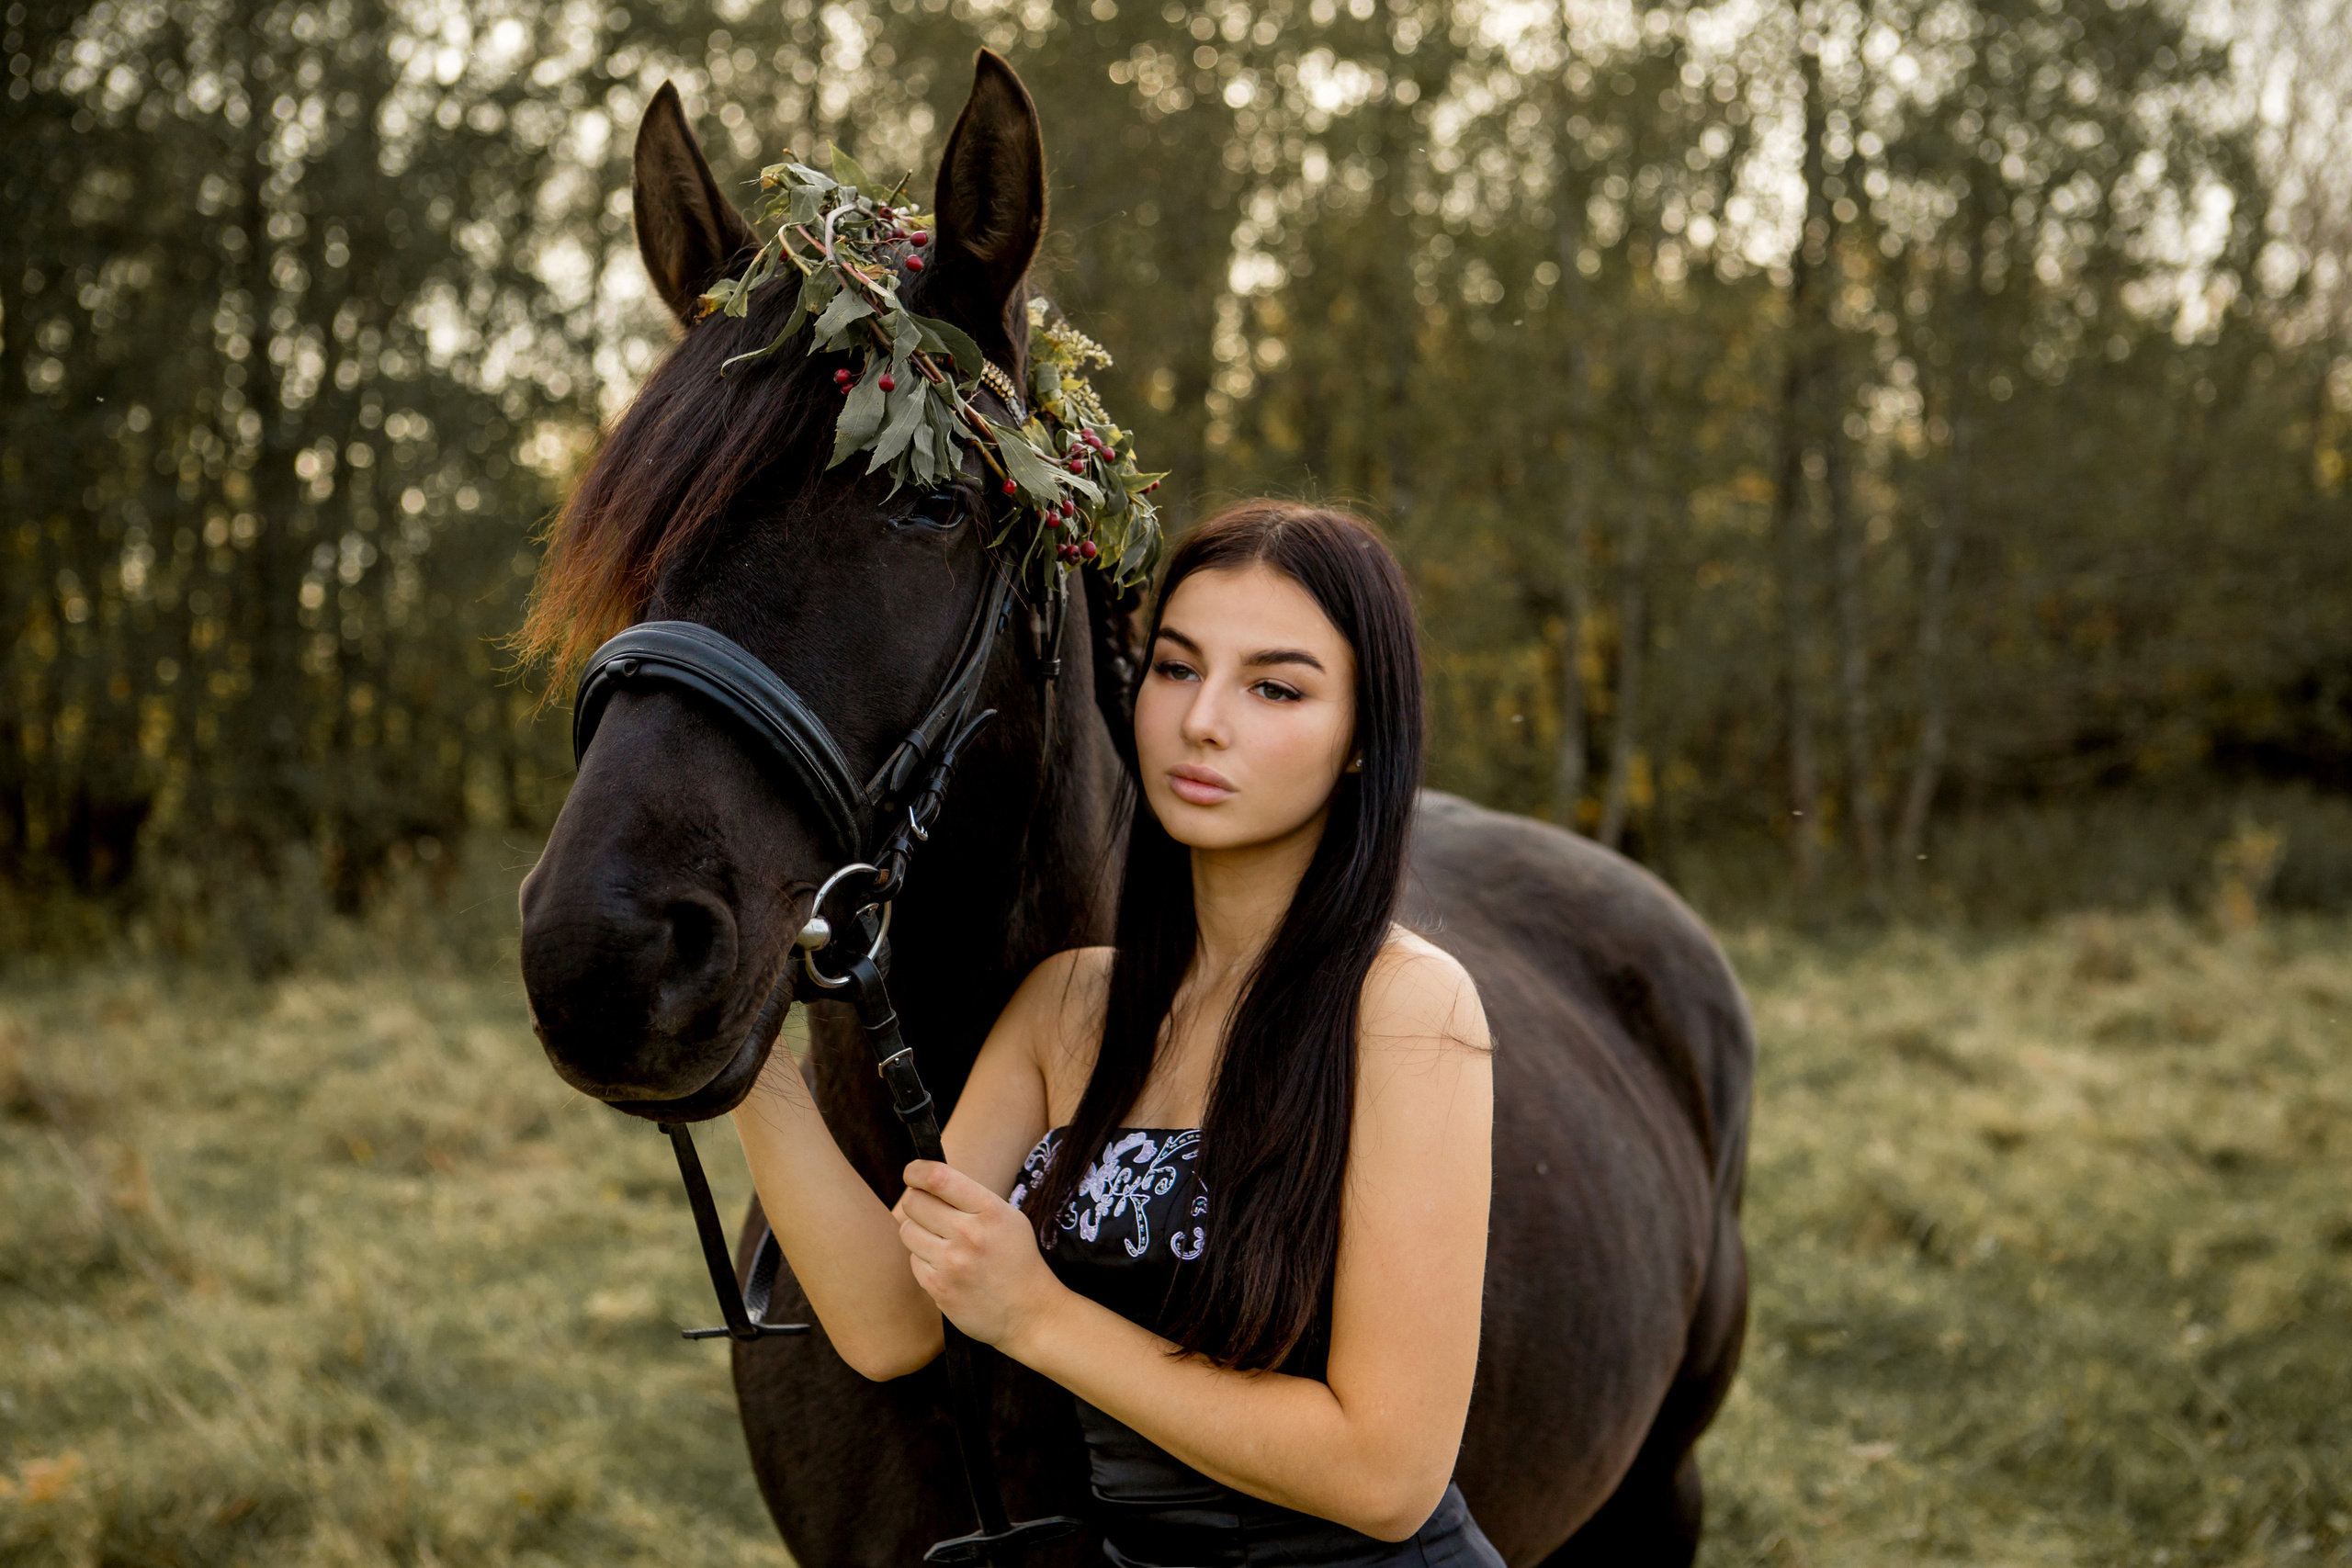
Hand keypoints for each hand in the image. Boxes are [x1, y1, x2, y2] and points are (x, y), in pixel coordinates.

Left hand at [892, 1160, 1062, 1349]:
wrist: (1028, 1312)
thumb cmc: (1017, 1260)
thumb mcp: (1007, 1218)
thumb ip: (970, 1199)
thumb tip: (926, 1184)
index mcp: (989, 1211)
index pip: (938, 1178)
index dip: (916, 1171)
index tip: (912, 1173)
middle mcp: (968, 1235)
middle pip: (914, 1202)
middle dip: (916, 1203)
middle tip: (929, 1211)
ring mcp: (951, 1263)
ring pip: (907, 1230)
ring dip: (918, 1231)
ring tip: (939, 1240)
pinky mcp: (938, 1288)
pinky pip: (913, 1260)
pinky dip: (923, 1259)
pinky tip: (945, 1265)